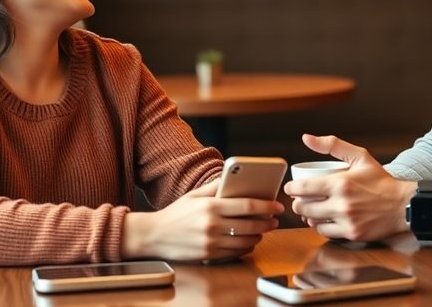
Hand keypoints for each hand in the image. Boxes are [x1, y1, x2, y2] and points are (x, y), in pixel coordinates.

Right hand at [122, 179, 283, 261]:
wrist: (154, 236)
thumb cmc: (176, 213)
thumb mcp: (195, 195)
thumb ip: (216, 186)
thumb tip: (234, 176)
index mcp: (211, 206)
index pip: (246, 206)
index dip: (266, 206)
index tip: (277, 206)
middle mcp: (212, 225)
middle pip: (250, 225)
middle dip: (267, 223)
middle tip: (275, 220)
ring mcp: (211, 242)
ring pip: (246, 241)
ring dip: (259, 236)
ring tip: (263, 230)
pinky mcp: (209, 255)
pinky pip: (235, 252)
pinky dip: (246, 247)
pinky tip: (249, 241)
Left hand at [284, 134, 415, 241]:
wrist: (403, 204)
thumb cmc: (380, 180)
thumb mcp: (359, 156)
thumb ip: (332, 145)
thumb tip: (306, 138)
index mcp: (340, 183)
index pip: (302, 188)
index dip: (291, 189)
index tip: (291, 188)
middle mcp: (341, 204)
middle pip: (303, 208)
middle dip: (298, 203)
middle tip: (301, 199)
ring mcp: (346, 221)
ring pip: (312, 222)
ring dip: (308, 216)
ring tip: (311, 210)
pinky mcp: (351, 234)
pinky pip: (325, 233)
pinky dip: (321, 227)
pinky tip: (323, 220)